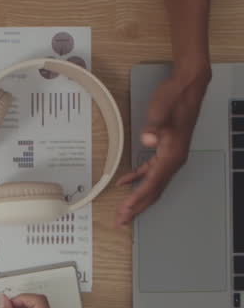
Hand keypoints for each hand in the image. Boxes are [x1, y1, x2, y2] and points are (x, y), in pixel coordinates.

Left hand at [115, 70, 208, 225]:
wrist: (187, 86)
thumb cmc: (174, 98)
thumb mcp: (160, 110)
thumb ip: (154, 126)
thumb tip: (147, 139)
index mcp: (172, 156)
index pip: (151, 185)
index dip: (137, 200)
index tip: (124, 212)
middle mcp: (174, 161)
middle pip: (153, 191)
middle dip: (136, 207)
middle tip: (120, 221)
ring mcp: (171, 156)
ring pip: (152, 184)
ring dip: (137, 198)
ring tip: (123, 211)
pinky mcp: (166, 149)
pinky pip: (151, 171)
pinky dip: (138, 179)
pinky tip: (125, 183)